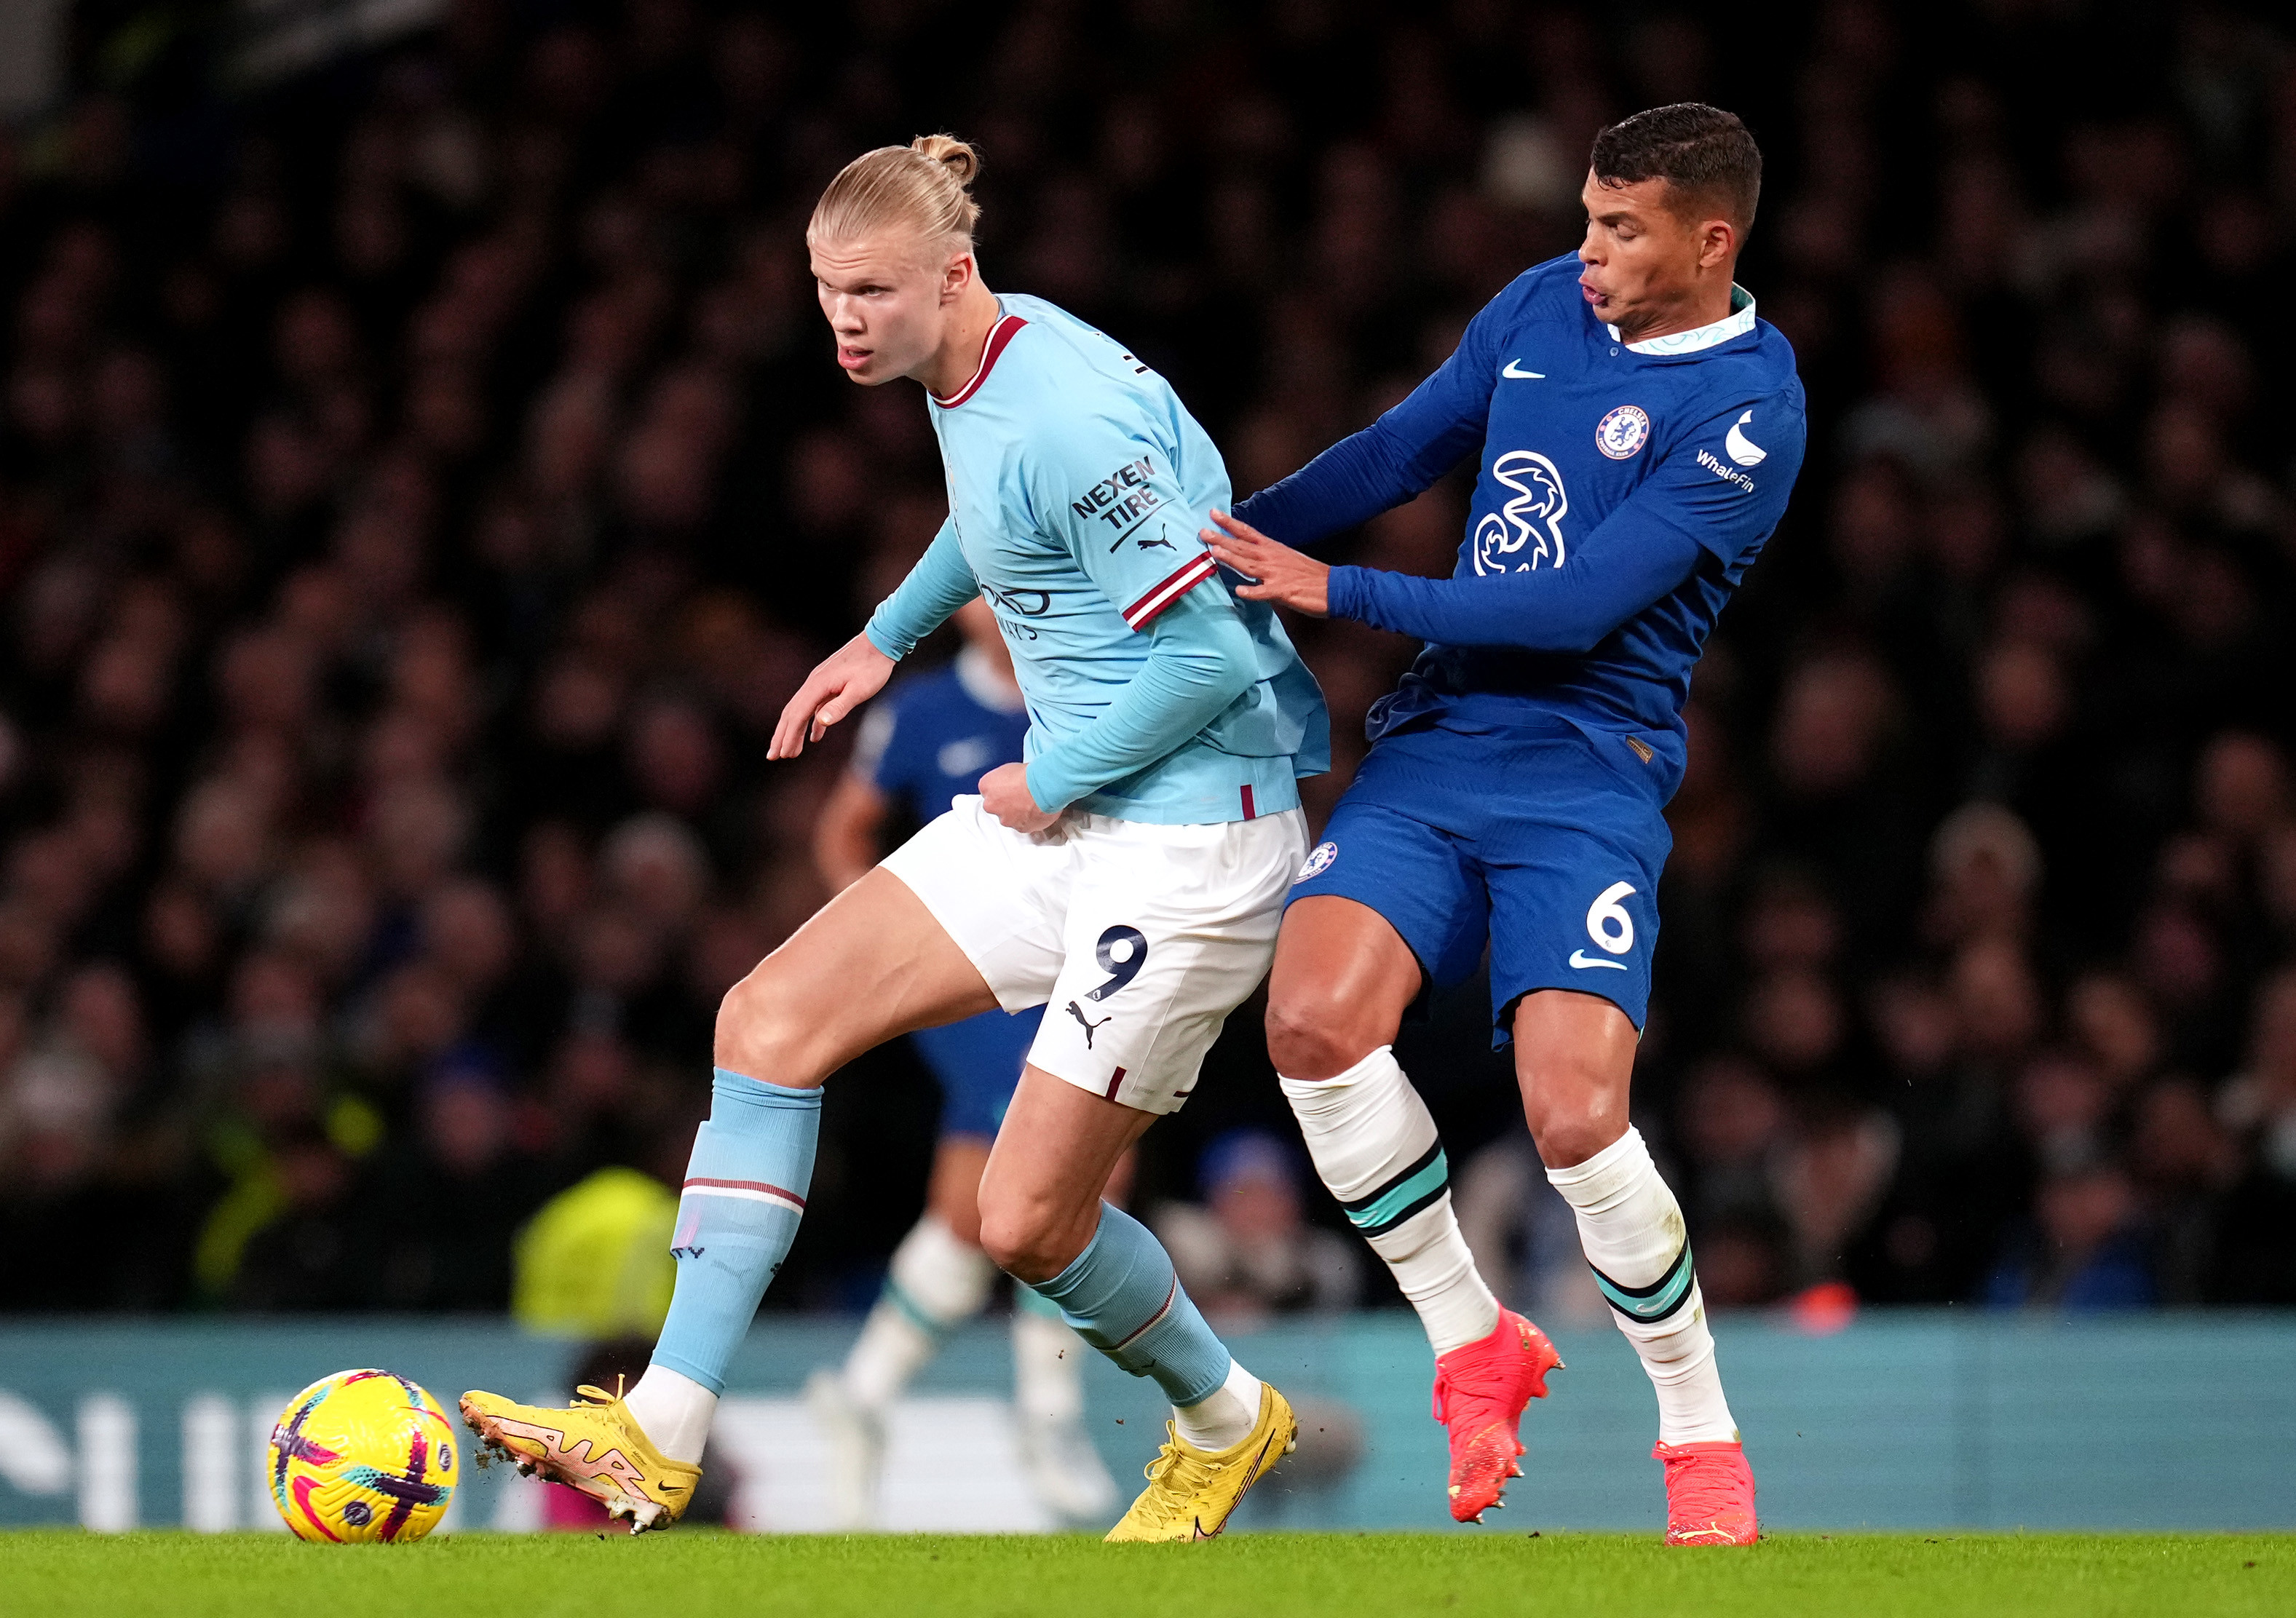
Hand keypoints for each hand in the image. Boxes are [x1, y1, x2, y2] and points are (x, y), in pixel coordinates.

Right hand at [770, 633, 895, 759]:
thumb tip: (819, 722)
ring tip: (789, 752)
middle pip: (791, 713)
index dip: (789, 736)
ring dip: (793, 731)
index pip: (797, 715)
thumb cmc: (873, 667)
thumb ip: (840, 706)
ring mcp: (819, 682)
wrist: (881, 642)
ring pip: (800, 710)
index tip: (783, 755)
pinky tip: (814, 737)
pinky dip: (810, 723)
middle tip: (773, 757)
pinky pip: (814, 706)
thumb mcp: (860, 690)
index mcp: (818, 685)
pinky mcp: (828, 683)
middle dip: (781, 736)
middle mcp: (813, 683)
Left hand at [979, 761, 1060, 832]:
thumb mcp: (1009, 769)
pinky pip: (1023, 825)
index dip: (1000, 790)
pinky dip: (1028, 819)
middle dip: (1006, 803)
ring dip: (1017, 812)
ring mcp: (1005, 819)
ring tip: (1031, 802)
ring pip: (1009, 818)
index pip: (988, 791)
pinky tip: (1036, 810)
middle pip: (996, 807)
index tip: (1008, 788)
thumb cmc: (1030, 775)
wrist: (1045, 786)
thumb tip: (1007, 783)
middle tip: (1020, 795)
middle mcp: (991, 805)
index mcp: (986, 786)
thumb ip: (1002, 780)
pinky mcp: (1019, 828)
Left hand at [1200, 510, 1328, 615]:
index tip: (1212, 513)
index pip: (1246, 532)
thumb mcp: (1286, 558)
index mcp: (1272, 548)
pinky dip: (1252, 591)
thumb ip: (1266, 556)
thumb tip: (1249, 555)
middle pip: (1242, 547)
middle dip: (1221, 539)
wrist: (1335, 586)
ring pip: (1249, 565)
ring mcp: (1276, 574)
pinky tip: (1240, 591)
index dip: (1229, 523)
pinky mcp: (1283, 591)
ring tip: (1214, 553)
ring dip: (1231, 559)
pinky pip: (1265, 592)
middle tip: (1202, 532)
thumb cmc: (1310, 574)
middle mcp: (1271, 558)